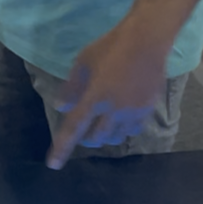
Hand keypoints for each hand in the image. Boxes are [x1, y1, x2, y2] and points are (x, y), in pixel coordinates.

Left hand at [47, 21, 168, 167]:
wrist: (147, 39)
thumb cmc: (111, 46)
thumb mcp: (83, 61)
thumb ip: (72, 87)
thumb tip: (61, 108)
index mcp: (94, 97)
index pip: (74, 128)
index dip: (62, 147)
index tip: (54, 164)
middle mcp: (114, 109)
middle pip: (97, 138)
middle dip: (87, 139)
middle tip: (84, 131)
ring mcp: (133, 111)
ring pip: (116, 138)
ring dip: (106, 135)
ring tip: (103, 125)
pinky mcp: (148, 109)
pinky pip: (134, 130)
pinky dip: (123, 130)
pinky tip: (121, 120)